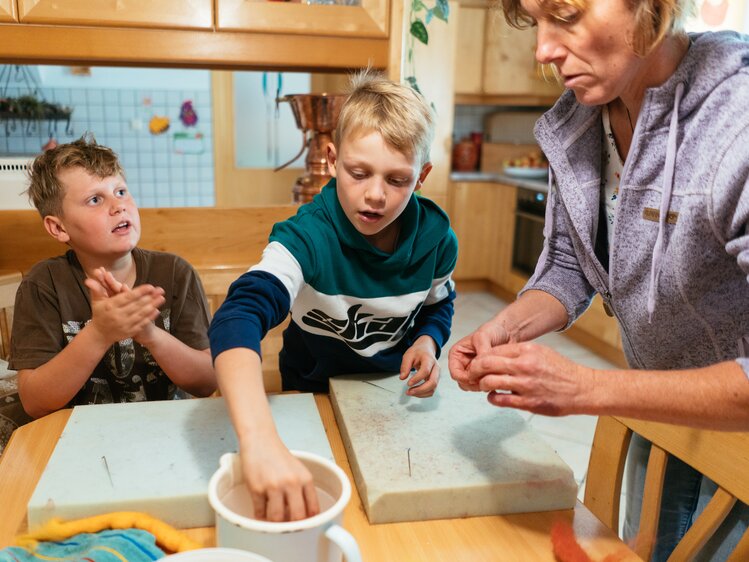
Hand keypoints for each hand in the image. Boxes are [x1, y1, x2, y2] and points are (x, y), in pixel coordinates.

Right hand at [85, 274, 164, 344]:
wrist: (99, 335)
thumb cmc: (99, 314)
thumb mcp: (96, 301)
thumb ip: (97, 289)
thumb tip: (88, 279)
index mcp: (110, 306)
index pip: (127, 297)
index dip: (140, 292)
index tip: (150, 286)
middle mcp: (117, 316)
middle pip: (137, 305)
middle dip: (150, 297)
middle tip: (160, 290)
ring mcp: (124, 325)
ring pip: (141, 314)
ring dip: (153, 306)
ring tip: (162, 298)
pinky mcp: (129, 332)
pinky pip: (141, 324)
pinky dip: (150, 317)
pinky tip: (157, 311)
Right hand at [241, 436, 319, 521]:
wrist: (260, 440)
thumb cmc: (278, 455)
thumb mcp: (298, 470)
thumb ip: (302, 490)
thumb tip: (303, 515)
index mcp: (305, 479)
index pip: (313, 509)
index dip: (310, 522)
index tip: (305, 528)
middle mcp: (292, 483)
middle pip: (297, 517)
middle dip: (292, 526)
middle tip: (287, 527)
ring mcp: (273, 486)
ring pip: (277, 518)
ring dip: (274, 523)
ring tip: (272, 520)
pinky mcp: (257, 488)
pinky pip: (259, 512)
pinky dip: (259, 517)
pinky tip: (260, 514)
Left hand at [399, 336, 438, 397]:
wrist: (426, 349)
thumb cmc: (418, 352)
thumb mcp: (409, 355)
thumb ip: (405, 366)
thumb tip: (402, 378)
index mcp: (429, 359)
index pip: (425, 371)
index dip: (417, 379)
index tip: (408, 383)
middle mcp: (436, 368)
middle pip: (433, 382)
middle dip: (420, 389)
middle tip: (408, 392)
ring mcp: (437, 375)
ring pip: (433, 388)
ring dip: (421, 393)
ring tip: (410, 392)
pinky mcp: (435, 380)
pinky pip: (432, 390)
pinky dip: (424, 394)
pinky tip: (415, 392)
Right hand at [448, 319, 509, 391]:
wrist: (509, 332)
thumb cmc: (494, 330)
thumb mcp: (483, 337)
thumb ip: (480, 353)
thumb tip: (480, 368)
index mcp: (457, 354)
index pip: (455, 374)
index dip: (466, 378)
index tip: (477, 377)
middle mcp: (464, 364)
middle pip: (463, 383)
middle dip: (475, 384)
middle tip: (488, 378)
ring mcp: (474, 371)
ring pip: (473, 386)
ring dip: (484, 384)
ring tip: (495, 375)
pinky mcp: (485, 375)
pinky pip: (485, 386)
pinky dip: (491, 384)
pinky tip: (499, 376)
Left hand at [470, 341, 590, 415]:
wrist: (582, 389)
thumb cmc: (560, 370)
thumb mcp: (541, 352)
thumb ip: (519, 352)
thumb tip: (495, 355)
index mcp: (527, 350)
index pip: (493, 350)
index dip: (480, 357)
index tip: (477, 363)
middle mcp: (525, 366)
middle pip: (486, 364)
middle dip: (474, 369)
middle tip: (472, 374)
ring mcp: (526, 385)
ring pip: (489, 382)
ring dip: (481, 384)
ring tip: (483, 386)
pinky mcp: (528, 403)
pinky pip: (500, 400)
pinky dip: (492, 398)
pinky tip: (493, 396)